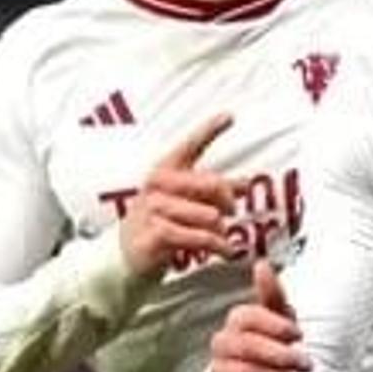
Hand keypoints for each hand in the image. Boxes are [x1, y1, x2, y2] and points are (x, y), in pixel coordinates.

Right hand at [121, 112, 239, 279]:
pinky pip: (200, 238)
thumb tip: (245, 184)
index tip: (228, 116)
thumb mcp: (184, 201)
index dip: (209, 129)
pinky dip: (218, 246)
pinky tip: (226, 251)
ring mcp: (154, 209)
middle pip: (211, 184)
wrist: (127, 255)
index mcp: (165, 170)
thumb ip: (213, 191)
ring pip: (209, 216)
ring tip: (223, 238)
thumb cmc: (160, 222)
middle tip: (232, 211)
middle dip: (228, 199)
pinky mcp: (155, 236)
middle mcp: (157, 185)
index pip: (189, 145)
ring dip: (222, 231)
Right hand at [207, 261, 310, 371]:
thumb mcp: (278, 319)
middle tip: (307, 364)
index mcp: (237, 322)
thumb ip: (272, 294)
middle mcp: (223, 345)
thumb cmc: (270, 346)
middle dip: (281, 356)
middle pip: (246, 347)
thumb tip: (262, 264)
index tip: (299, 335)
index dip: (277, 326)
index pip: (248, 317)